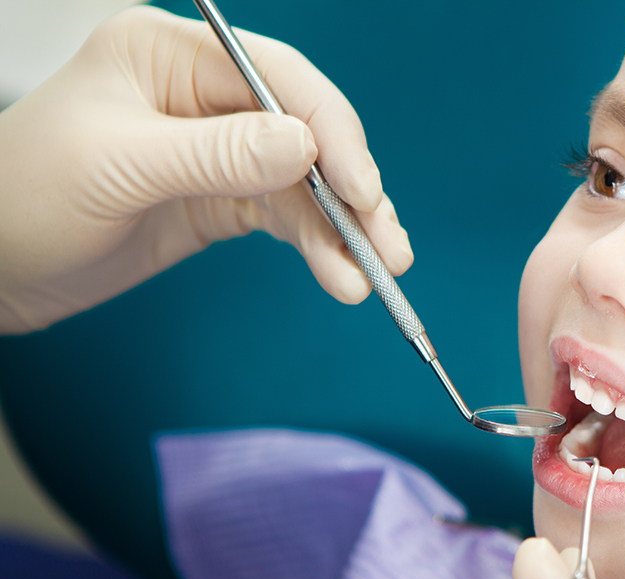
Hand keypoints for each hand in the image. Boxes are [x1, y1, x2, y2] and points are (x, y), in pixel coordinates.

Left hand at [0, 6, 411, 332]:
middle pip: (305, 131)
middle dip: (351, 189)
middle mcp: (202, 95)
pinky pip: (288, 217)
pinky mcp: (222, 199)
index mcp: (169, 54)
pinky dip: (320, 247)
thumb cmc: (22, 199)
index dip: (330, 131)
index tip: (361, 189)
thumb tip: (308, 148)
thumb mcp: (118, 167)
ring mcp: (216, 149)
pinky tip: (342, 276)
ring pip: (306, 181)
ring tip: (375, 274)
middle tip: (385, 245)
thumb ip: (215, 154)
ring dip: (345, 228)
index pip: (276, 77)